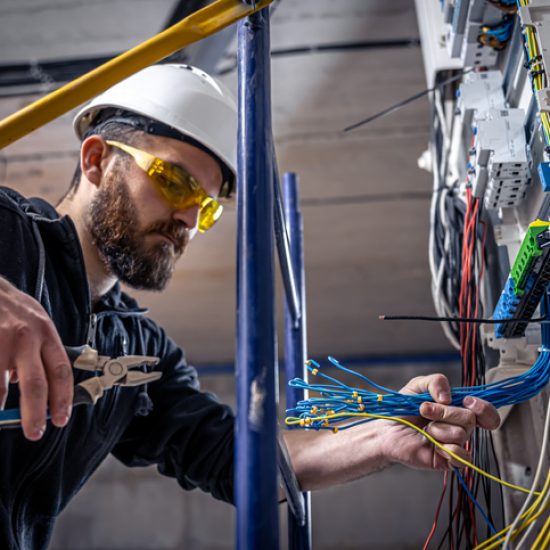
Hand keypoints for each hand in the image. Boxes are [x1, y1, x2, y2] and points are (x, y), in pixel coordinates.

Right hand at [0, 277, 72, 439]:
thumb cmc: (13, 308)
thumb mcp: (36, 322)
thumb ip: (40, 351)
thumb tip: (38, 387)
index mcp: (45, 333)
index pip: (61, 371)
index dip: (63, 398)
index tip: (61, 418)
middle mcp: (25, 338)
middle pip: (35, 384)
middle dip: (36, 414)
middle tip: (34, 432)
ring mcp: (0, 341)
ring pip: (2, 387)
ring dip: (2, 404)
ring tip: (1, 414)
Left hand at [381, 373, 499, 470]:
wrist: (386, 428)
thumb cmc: (403, 408)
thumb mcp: (418, 385)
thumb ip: (436, 381)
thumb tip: (448, 398)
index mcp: (458, 408)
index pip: (486, 412)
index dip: (483, 407)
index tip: (467, 401)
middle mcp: (460, 427)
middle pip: (470, 418)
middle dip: (444, 412)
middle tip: (424, 410)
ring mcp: (455, 444)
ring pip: (461, 434)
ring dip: (437, 428)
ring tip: (425, 429)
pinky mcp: (448, 460)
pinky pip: (462, 457)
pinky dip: (446, 448)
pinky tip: (433, 444)